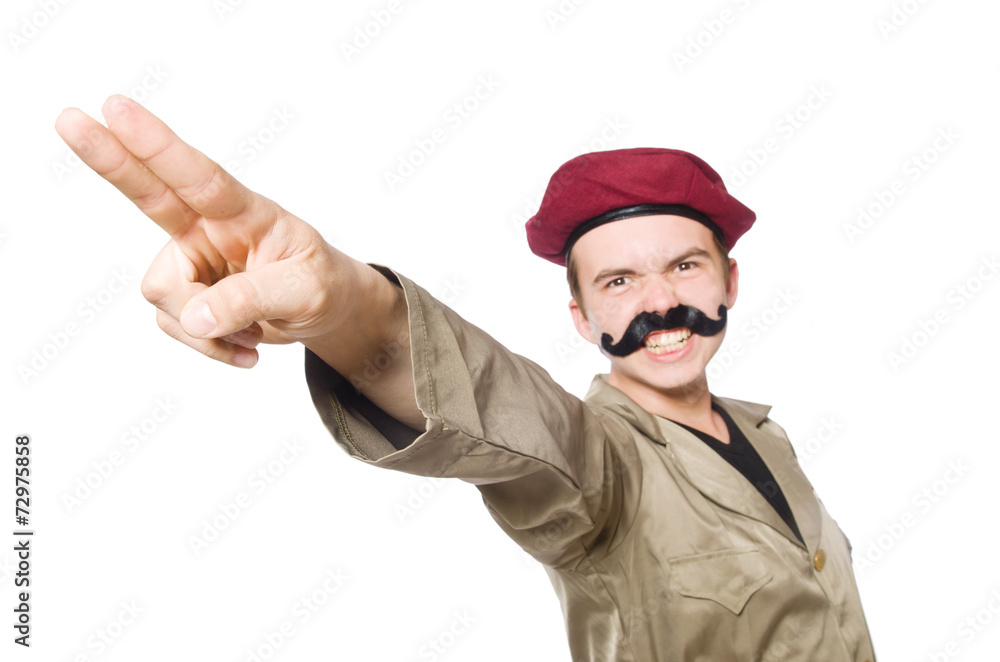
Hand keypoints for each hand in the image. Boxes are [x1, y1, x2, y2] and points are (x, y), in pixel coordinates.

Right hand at [55, 95, 356, 368]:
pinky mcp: (185, 293)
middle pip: (149, 193)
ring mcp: (192, 260)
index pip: (200, 178)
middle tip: (69, 118)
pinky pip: (177, 325)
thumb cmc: (322, 285)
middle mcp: (209, 228)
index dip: (159, 147)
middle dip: (110, 161)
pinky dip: (210, 345)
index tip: (118, 110)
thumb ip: (252, 299)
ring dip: (205, 326)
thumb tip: (197, 318)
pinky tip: (244, 345)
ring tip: (253, 330)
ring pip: (165, 294)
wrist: (324, 314)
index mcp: (246, 212)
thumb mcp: (305, 291)